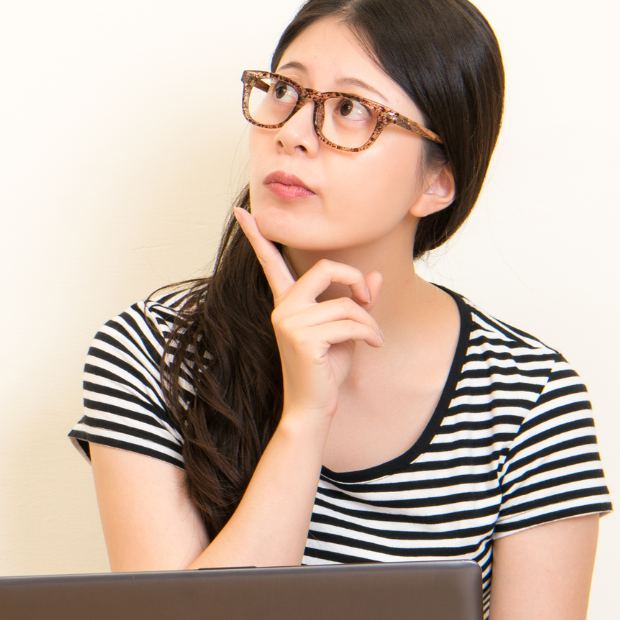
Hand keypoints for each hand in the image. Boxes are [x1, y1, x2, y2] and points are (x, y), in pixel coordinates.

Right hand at [236, 206, 384, 421]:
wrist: (314, 408)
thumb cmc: (326, 372)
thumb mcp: (345, 332)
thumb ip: (357, 303)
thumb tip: (376, 279)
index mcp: (286, 304)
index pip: (271, 264)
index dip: (258, 237)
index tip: (243, 212)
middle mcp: (283, 309)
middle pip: (324, 268)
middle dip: (354, 279)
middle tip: (366, 300)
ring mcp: (289, 323)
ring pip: (346, 304)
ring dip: (369, 321)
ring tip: (373, 339)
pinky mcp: (302, 339)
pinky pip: (349, 323)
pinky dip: (369, 333)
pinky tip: (372, 346)